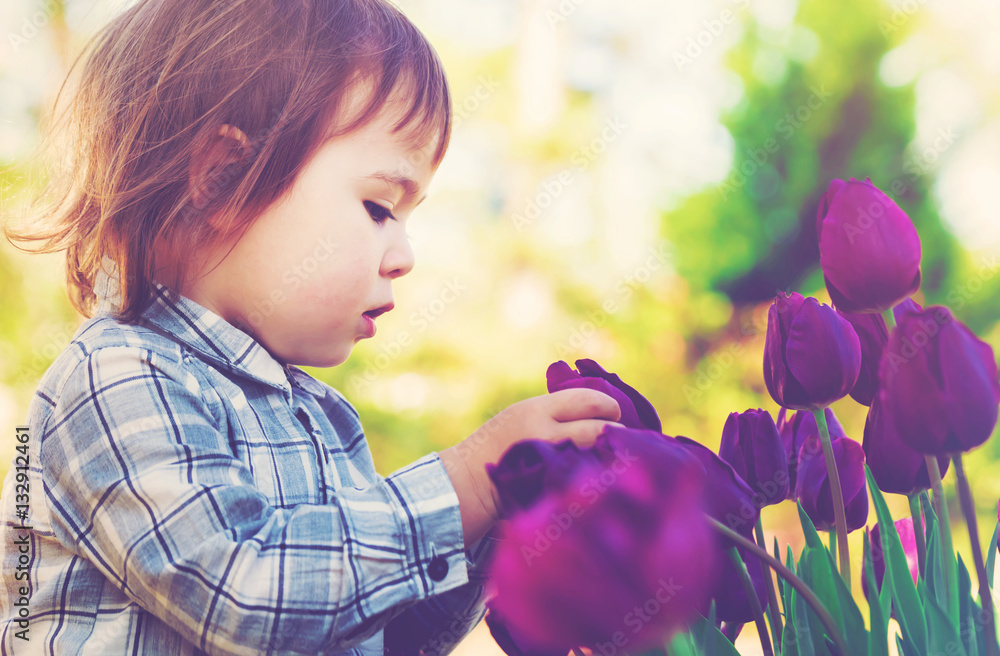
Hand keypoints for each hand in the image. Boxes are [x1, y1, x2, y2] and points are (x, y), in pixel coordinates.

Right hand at [439, 388, 621, 545]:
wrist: (469, 480)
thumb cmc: (504, 444)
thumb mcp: (524, 415)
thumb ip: (558, 411)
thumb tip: (604, 408)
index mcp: (536, 410)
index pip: (588, 400)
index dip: (608, 406)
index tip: (614, 413)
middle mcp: (543, 434)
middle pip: (598, 428)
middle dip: (616, 432)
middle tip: (620, 436)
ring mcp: (547, 464)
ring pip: (596, 455)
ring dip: (608, 455)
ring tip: (613, 456)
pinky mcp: (549, 488)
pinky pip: (584, 480)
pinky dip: (595, 476)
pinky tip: (597, 477)